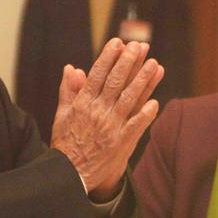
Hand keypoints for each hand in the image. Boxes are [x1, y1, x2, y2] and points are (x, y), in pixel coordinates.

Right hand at [50, 38, 164, 199]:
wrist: (69, 174)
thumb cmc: (66, 143)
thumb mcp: (61, 115)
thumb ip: (68, 91)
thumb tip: (71, 67)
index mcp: (82, 103)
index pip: (97, 74)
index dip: (108, 57)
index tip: (118, 42)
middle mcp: (97, 112)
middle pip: (116, 82)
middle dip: (129, 62)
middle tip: (139, 46)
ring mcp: (110, 127)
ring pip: (130, 99)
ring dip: (143, 81)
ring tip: (155, 64)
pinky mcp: (121, 143)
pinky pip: (136, 125)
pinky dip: (146, 114)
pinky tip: (156, 101)